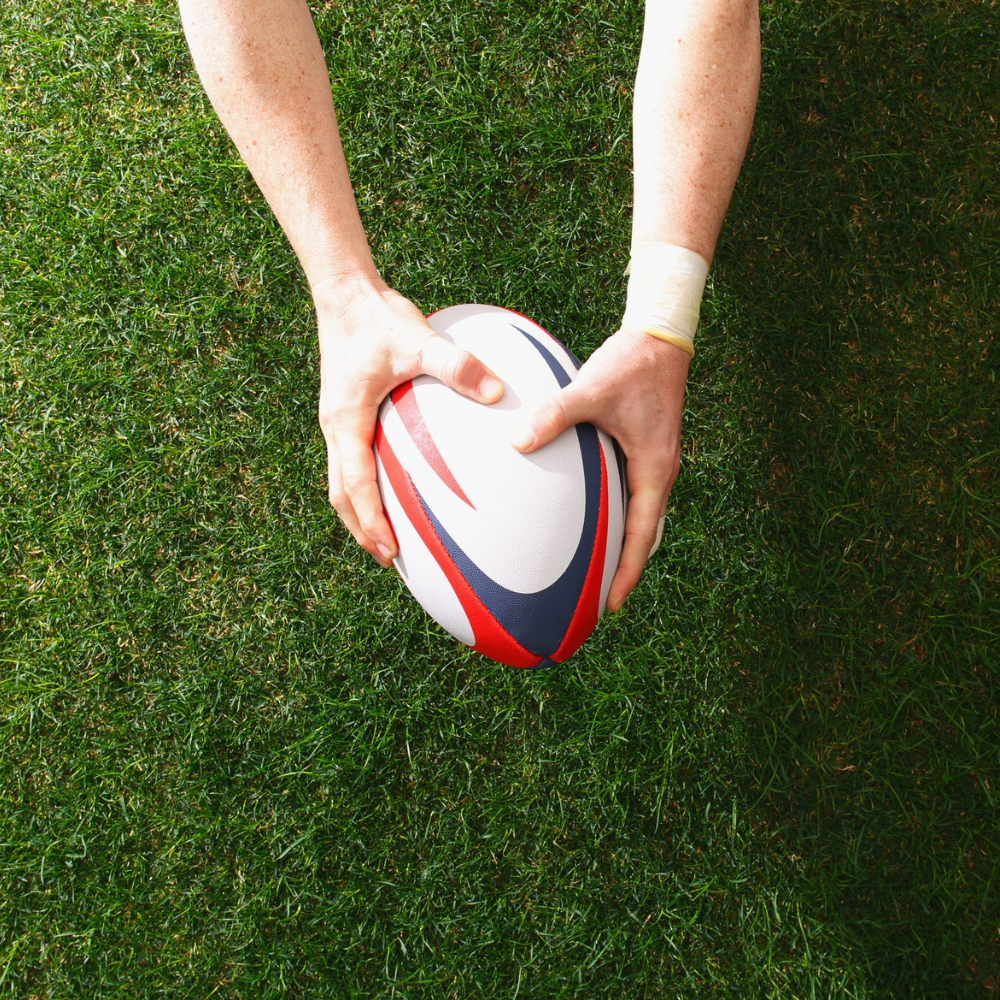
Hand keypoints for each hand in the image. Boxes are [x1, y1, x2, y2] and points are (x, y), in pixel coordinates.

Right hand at [316, 277, 503, 567]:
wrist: (345, 292)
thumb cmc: (378, 317)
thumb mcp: (420, 339)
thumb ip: (459, 365)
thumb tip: (498, 393)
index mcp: (346, 420)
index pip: (354, 485)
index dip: (370, 521)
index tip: (390, 550)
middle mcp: (335, 427)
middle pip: (340, 494)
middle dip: (362, 529)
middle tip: (389, 558)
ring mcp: (338, 420)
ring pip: (342, 480)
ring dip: (361, 511)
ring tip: (389, 535)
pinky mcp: (347, 411)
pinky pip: (353, 460)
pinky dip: (367, 485)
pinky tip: (397, 485)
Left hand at [509, 327, 689, 611]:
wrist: (659, 337)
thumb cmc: (632, 363)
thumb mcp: (591, 389)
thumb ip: (554, 414)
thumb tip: (515, 441)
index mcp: (654, 469)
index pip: (642, 536)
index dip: (627, 573)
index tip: (611, 605)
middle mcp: (657, 471)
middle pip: (641, 534)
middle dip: (622, 568)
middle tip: (596, 599)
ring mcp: (651, 461)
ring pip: (636, 515)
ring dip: (618, 543)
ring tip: (590, 568)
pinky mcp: (641, 448)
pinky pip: (628, 492)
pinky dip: (612, 512)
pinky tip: (584, 513)